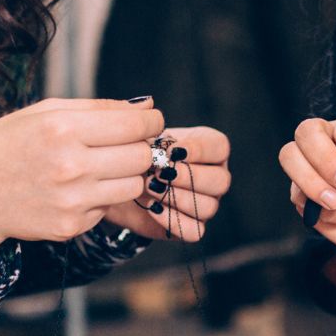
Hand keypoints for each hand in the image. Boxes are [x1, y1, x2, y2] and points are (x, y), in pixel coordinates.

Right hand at [0, 98, 163, 260]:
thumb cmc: (6, 146)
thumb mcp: (42, 112)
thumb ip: (97, 108)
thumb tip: (146, 107)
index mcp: (62, 129)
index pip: (133, 126)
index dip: (151, 122)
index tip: (151, 122)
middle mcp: (70, 165)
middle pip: (140, 157)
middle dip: (140, 147)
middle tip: (127, 144)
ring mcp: (72, 200)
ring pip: (133, 185)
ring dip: (125, 174)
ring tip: (101, 166)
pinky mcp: (71, 226)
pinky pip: (109, 207)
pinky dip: (101, 197)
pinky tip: (76, 189)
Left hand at [102, 126, 229, 242]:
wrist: (115, 183)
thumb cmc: (133, 153)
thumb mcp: (138, 136)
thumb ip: (144, 123)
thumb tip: (146, 105)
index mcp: (209, 148)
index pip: (219, 147)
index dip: (199, 150)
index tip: (173, 151)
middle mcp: (213, 176)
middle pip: (220, 180)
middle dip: (189, 176)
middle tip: (160, 172)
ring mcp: (205, 203)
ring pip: (209, 206)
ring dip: (177, 198)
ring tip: (150, 188)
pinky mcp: (190, 227)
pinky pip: (195, 231)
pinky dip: (174, 220)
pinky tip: (152, 208)